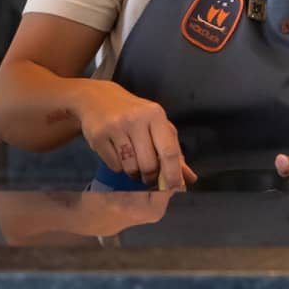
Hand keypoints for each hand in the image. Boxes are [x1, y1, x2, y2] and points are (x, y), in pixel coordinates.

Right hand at [76, 79, 196, 191]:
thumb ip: (174, 150)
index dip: (173, 174)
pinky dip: (119, 167)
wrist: (98, 98)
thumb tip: (190, 178)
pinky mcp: (98, 137)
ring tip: (133, 162)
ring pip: (130, 168)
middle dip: (150, 177)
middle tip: (149, 177)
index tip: (175, 189)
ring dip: (134, 173)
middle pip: (148, 165)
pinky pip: (114, 166)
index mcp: (156, 115)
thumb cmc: (135, 114)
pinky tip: (118, 153)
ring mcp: (115, 127)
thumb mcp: (158, 125)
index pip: (169, 151)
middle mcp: (136, 119)